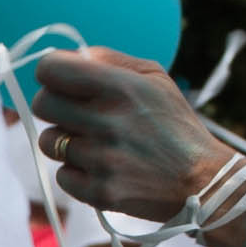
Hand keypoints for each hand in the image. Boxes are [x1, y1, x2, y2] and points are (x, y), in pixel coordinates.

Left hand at [30, 48, 239, 243]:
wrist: (204, 182)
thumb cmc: (174, 125)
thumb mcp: (155, 78)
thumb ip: (110, 60)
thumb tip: (71, 54)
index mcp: (121, 87)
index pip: (50, 69)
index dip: (51, 72)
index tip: (61, 81)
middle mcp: (108, 121)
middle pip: (41, 104)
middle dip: (54, 107)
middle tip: (77, 114)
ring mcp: (102, 159)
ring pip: (48, 142)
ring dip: (65, 142)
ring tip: (97, 144)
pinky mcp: (99, 191)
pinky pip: (62, 176)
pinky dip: (77, 173)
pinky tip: (104, 169)